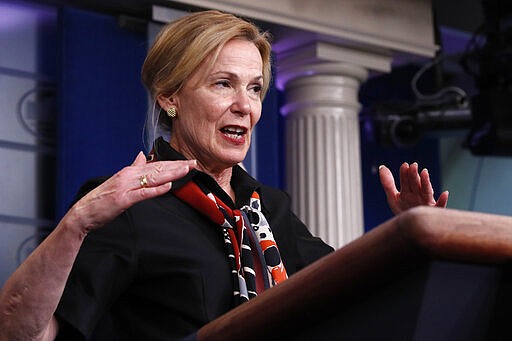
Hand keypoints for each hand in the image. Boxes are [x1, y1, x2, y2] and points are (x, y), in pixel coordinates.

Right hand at [68, 152, 195, 233]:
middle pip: (157, 169)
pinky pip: (143, 193)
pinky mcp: (123, 199)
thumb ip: (133, 167)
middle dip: (177, 166)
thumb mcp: (119, 180)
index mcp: (129, 172)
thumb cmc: (102, 199)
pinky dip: (156, 189)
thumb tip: (142, 155)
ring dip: (171, 174)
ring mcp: (126, 187)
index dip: (173, 163)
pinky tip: (167, 186)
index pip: (155, 165)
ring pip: (153, 178)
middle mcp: (129, 176)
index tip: (188, 162)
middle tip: (194, 163)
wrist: (83, 213)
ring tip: (186, 170)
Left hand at [378, 162, 448, 214]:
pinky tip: (444, 194)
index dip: (405, 173)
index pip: (406, 181)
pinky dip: (443, 200)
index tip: (404, 165)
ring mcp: (426, 203)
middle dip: (413, 175)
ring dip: (426, 182)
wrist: (410, 230)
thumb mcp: (393, 198)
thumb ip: (387, 183)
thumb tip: (382, 167)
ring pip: (426, 191)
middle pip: (415, 184)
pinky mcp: (433, 212)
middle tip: (413, 165)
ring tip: (424, 172)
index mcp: (408, 192)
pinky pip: (439, 206)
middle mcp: (418, 195)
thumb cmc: (403, 212)